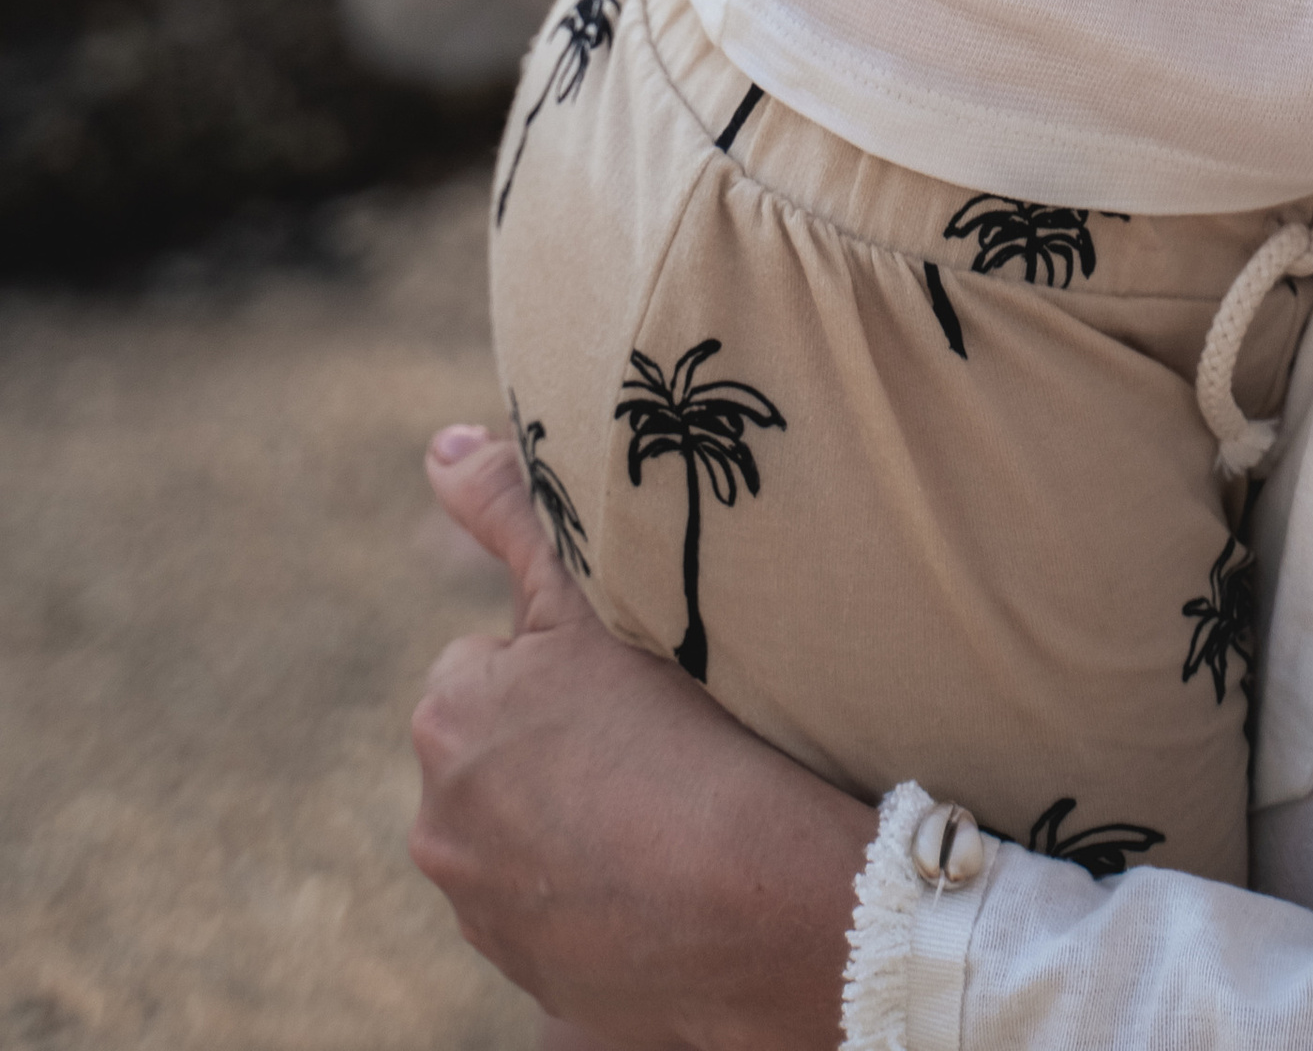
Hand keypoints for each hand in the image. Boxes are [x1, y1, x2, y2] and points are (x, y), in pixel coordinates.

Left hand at [410, 426, 869, 1050]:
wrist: (752, 902)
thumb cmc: (674, 730)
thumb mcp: (588, 602)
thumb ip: (509, 513)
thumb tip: (437, 447)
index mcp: (447, 722)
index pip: (487, 668)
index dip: (562, 667)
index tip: (622, 683)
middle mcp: (440, 826)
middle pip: (502, 759)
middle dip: (557, 749)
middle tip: (649, 743)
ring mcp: (486, 915)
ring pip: (529, 840)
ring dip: (575, 826)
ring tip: (663, 809)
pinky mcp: (536, 986)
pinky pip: (563, 920)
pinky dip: (600, 901)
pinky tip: (661, 881)